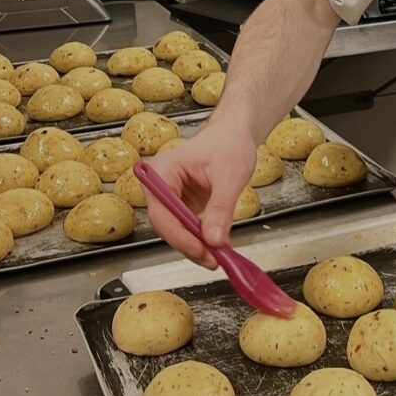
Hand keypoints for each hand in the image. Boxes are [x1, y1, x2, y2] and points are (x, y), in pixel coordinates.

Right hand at [144, 122, 257, 269]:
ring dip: (196, 246)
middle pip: (166, 226)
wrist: (235, 135)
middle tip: (213, 260)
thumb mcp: (230, 175)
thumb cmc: (229, 143)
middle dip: (189, 245)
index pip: (162, 212)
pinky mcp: (182, 205)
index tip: (201, 251)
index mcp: (163, 170)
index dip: (180, 236)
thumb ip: (221, 207)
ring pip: (176, 231)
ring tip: (218, 256)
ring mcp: (171, 196)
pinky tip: (216, 246)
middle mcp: (161, 184)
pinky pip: (187, 229)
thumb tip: (214, 239)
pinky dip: (201, 240)